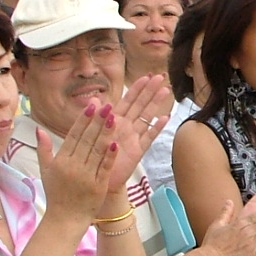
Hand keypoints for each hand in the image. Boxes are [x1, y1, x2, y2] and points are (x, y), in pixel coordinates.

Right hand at [38, 101, 120, 225]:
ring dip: (105, 133)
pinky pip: (104, 168)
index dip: (83, 120)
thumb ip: (44, 149)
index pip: (73, 136)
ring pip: (96, 151)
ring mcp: (85, 176)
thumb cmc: (56, 194)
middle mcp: (72, 167)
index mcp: (61, 161)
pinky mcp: (97, 186)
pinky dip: (110, 155)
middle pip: (86, 140)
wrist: (65, 220)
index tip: (91, 105)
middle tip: (106, 105)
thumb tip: (38, 129)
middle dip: (97, 121)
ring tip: (114, 117)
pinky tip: (116, 142)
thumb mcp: (46, 171)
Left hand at [104, 74, 170, 192]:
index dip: (136, 88)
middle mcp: (126, 127)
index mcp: (114, 121)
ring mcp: (134, 137)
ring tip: (166, 90)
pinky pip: (149, 137)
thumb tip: (93, 99)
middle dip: (150, 90)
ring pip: (147, 117)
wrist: (97, 179)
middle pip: (140, 105)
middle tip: (161, 77)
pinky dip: (157, 127)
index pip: (127, 100)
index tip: (146, 76)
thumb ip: (94, 117)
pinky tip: (166, 117)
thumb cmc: (94, 156)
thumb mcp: (90, 134)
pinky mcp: (138, 150)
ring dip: (156, 104)